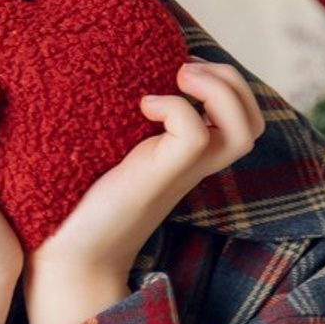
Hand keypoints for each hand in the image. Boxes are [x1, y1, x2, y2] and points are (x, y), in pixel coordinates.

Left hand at [23, 60, 263, 323]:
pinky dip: (175, 107)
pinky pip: (194, 134)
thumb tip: (112, 82)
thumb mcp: (114, 152)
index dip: (229, 86)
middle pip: (254, 124)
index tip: (183, 69)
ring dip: (220, 90)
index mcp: (189, 158)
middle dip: (234, 82)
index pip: (244, 122)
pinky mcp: (160, 176)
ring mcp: (181, 172)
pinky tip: (143, 105)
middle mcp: (194, 166)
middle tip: (186, 69)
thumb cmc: (82, 201)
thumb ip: (127, 126)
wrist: (70, 254)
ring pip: (244, 131)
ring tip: (180, 77)